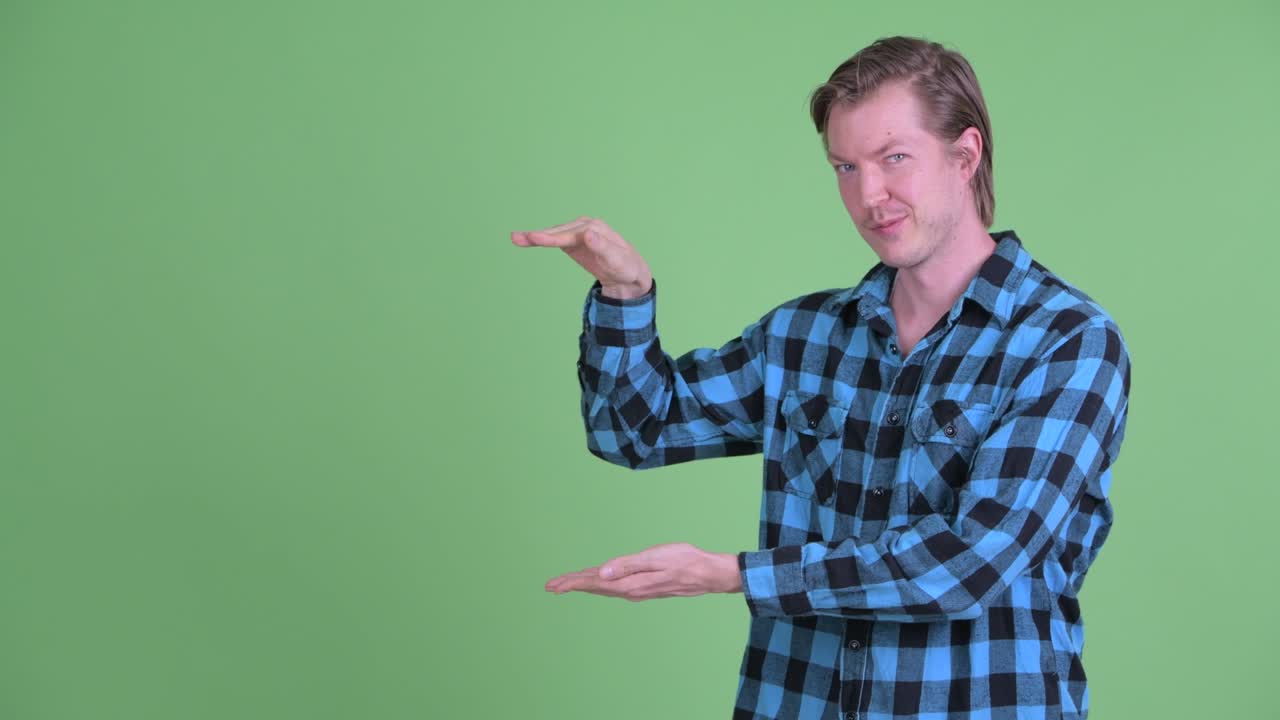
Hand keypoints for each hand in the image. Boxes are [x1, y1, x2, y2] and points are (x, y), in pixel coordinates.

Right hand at [511, 215, 652, 298]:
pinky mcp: (573, 241)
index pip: (571, 234)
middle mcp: (585, 226)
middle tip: (518, 238)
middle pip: (559, 232)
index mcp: (596, 229)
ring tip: (515, 238)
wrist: (628, 273)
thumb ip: (603, 248)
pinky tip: (525, 240)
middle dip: (539, 235)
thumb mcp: (617, 260)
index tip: (537, 239)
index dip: (553, 238)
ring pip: (554, 235)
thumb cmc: (626, 267)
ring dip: (535, 237)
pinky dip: (540, 240)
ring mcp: (577, 233)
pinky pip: (554, 240)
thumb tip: (588, 234)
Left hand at [544, 542, 741, 600]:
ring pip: (604, 589)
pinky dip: (601, 585)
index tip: (553, 585)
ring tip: (567, 584)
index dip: (572, 583)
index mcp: (630, 583)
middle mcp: (631, 591)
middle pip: (596, 588)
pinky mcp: (644, 588)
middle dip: (573, 585)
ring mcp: (638, 591)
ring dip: (585, 586)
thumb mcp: (656, 557)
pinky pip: (615, 588)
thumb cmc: (686, 561)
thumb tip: (602, 573)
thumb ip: (627, 565)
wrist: (709, 574)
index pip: (594, 583)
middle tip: (551, 586)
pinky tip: (598, 583)